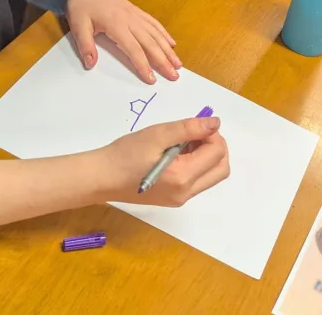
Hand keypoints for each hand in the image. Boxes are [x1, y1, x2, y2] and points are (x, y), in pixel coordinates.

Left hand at [66, 0, 181, 83]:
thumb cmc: (81, 4)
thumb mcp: (77, 25)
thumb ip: (85, 46)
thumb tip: (91, 64)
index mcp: (117, 25)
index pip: (134, 50)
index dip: (144, 65)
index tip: (152, 79)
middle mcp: (131, 20)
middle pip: (151, 44)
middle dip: (164, 61)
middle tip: (174, 76)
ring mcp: (135, 15)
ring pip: (156, 34)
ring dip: (169, 50)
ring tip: (178, 63)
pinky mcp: (136, 10)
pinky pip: (154, 23)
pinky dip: (165, 34)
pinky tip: (172, 43)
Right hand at [99, 117, 229, 205]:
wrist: (100, 178)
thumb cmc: (125, 155)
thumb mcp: (157, 135)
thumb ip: (189, 128)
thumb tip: (214, 123)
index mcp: (183, 178)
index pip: (217, 153)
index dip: (212, 134)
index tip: (197, 124)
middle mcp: (186, 193)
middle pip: (221, 169)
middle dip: (216, 146)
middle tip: (197, 132)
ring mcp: (180, 198)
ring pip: (211, 175)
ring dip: (206, 155)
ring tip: (184, 141)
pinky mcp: (173, 198)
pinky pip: (196, 180)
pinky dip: (196, 164)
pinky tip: (177, 152)